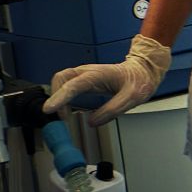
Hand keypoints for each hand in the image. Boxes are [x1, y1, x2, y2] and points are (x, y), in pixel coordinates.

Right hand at [42, 35, 170, 122]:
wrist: (143, 70)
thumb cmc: (139, 81)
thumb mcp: (132, 98)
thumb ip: (112, 110)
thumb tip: (91, 122)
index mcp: (99, 75)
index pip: (73, 85)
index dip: (60, 98)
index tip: (49, 110)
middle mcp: (88, 71)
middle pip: (61, 78)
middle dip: (56, 97)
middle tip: (61, 117)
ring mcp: (84, 73)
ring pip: (61, 79)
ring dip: (57, 96)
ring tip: (64, 114)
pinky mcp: (84, 78)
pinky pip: (66, 83)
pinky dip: (62, 95)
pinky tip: (66, 108)